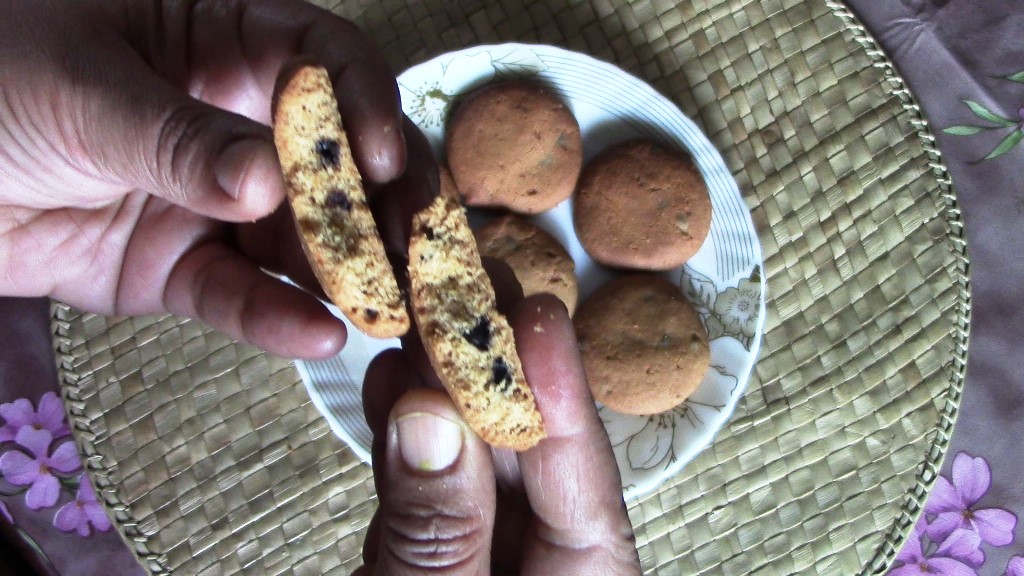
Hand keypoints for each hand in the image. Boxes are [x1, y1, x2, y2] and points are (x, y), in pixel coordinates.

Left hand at [0, 0, 426, 358]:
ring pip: (297, 238)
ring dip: (345, 272)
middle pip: (330, 158)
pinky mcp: (181, 270)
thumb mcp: (78, 90)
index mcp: (214, 40)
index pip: (317, 57)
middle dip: (379, 201)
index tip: (382, 155)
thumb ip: (176, 137)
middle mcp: (230, 122)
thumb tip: (268, 181)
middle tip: (420, 245)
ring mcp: (211, 201)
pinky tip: (317, 334)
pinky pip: (237, 295)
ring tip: (388, 306)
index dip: (363, 100)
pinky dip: (274, 316)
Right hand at [357, 294, 642, 574]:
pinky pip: (424, 485)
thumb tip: (427, 417)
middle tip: (467, 284)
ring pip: (470, 456)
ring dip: (440, 386)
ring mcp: (482, 555)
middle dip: (492, 368)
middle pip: (527, 450)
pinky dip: (402, 435)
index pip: (585, 478)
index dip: (561, 391)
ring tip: (418, 311)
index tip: (540, 316)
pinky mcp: (431, 555)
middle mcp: (538, 560)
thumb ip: (440, 531)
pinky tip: (387, 380)